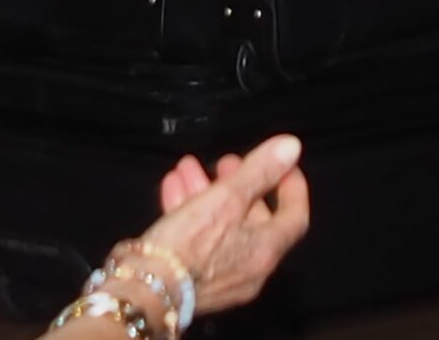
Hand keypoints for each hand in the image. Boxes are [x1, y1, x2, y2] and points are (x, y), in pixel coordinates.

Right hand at [137, 136, 309, 314]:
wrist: (143, 291)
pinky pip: (201, 241)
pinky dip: (191, 213)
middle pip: (254, 219)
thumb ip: (259, 171)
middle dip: (238, 184)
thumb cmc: (189, 243)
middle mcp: (250, 269)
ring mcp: (223, 278)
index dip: (292, 185)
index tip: (282, 163)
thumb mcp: (226, 198)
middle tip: (224, 162)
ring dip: (208, 193)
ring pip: (222, 226)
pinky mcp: (194, 280)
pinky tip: (172, 188)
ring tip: (187, 167)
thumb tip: (291, 147)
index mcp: (265, 250)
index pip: (294, 215)